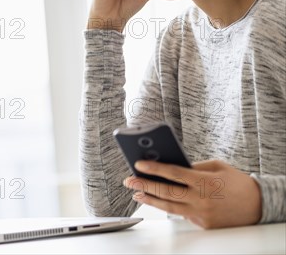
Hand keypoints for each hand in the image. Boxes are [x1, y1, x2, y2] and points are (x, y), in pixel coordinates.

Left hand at [122, 159, 262, 228]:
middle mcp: (201, 199)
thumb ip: (194, 166)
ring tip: (136, 191)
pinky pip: (182, 214)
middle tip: (129, 179)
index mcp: (204, 181)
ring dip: (150, 199)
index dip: (154, 168)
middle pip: (167, 192)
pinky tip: (156, 200)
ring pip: (169, 207)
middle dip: (145, 185)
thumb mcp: (217, 166)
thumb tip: (171, 166)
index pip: (174, 173)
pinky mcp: (203, 224)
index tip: (138, 164)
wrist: (259, 205)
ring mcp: (201, 214)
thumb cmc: (236, 182)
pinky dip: (168, 207)